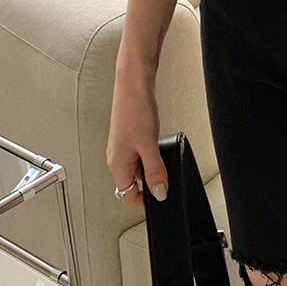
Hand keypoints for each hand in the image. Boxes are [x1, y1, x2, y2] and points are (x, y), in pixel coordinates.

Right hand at [107, 67, 168, 208]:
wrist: (133, 84)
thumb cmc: (135, 110)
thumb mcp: (149, 146)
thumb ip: (154, 171)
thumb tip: (159, 193)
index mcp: (117, 165)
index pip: (128, 195)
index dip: (145, 201)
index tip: (162, 198)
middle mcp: (118, 158)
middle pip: (135, 183)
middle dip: (152, 182)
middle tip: (168, 175)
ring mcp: (124, 147)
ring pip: (140, 168)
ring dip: (154, 167)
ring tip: (165, 155)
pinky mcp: (132, 137)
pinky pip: (143, 154)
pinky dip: (153, 154)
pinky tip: (162, 145)